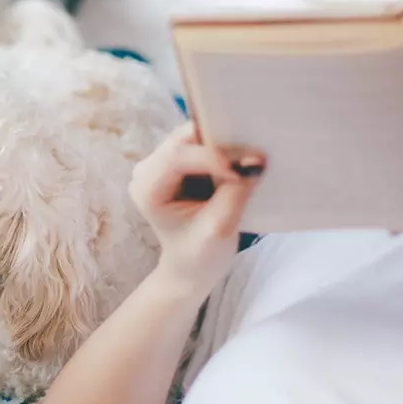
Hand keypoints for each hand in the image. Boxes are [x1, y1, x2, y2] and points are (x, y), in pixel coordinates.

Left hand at [129, 124, 263, 285]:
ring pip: (196, 136)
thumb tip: (255, 160)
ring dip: (224, 145)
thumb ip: (234, 193)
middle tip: (254, 158)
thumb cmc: (200, 255)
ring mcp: (161, 163)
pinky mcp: (178, 162)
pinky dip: (223, 149)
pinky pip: (202, 142)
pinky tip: (241, 161)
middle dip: (221, 145)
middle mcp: (148, 170)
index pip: (177, 156)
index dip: (213, 157)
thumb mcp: (220, 229)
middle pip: (185, 138)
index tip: (245, 171)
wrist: (191, 267)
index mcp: (147, 189)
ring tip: (249, 161)